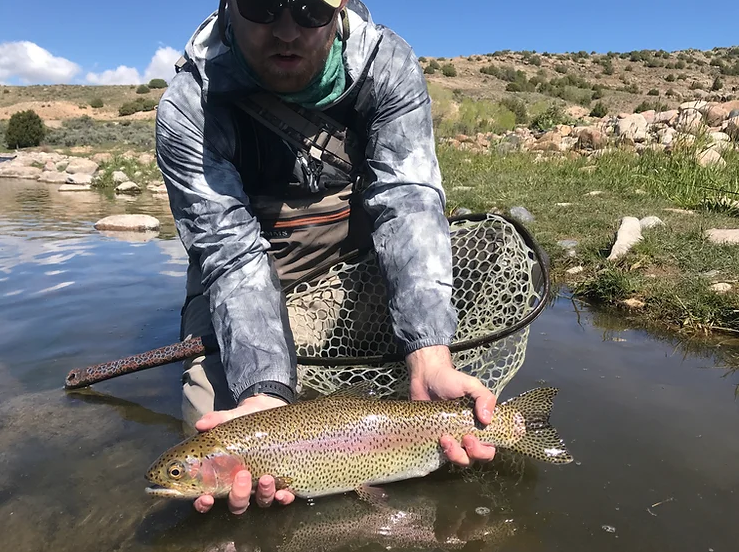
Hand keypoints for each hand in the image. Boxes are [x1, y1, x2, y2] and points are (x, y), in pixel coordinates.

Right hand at [192, 394, 295, 514]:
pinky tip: (284, 493)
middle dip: (239, 495)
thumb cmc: (247, 421)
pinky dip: (283, 499)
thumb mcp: (233, 418)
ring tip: (266, 478)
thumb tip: (201, 425)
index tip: (207, 498)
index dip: (204, 504)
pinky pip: (284, 498)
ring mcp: (263, 487)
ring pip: (261, 502)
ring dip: (263, 495)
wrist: (273, 410)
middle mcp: (243, 486)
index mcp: (224, 475)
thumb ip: (217, 421)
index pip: (208, 499)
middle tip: (242, 475)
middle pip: (237, 504)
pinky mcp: (283, 482)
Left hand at [407, 345, 496, 466]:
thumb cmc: (450, 380)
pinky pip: (442, 456)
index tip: (471, 437)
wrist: (425, 377)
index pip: (489, 447)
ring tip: (444, 438)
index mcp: (480, 425)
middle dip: (472, 453)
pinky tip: (437, 440)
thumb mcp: (471, 385)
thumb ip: (485, 398)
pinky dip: (441, 453)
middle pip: (476, 458)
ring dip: (454, 454)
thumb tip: (487, 420)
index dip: (484, 450)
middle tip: (463, 439)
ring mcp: (452, 440)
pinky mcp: (436, 441)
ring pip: (460, 459)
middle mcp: (468, 436)